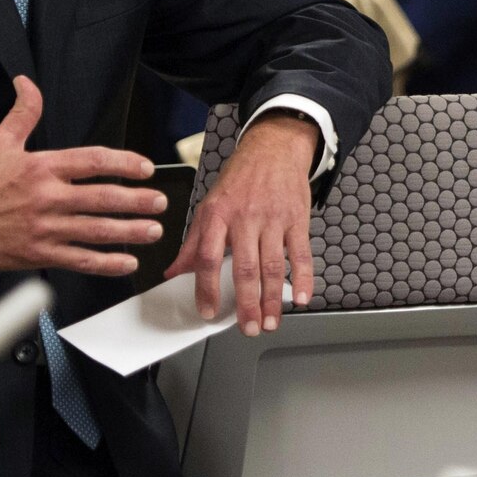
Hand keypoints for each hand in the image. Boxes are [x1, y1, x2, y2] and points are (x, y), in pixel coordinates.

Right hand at [0, 76, 165, 276]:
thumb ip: (22, 113)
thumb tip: (27, 82)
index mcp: (41, 168)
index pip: (92, 161)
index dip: (124, 163)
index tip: (146, 167)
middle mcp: (47, 198)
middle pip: (101, 198)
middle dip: (136, 201)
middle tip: (161, 201)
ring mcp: (45, 228)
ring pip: (96, 231)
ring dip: (129, 231)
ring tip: (154, 230)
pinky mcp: (40, 254)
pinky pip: (79, 259)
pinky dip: (106, 263)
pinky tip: (127, 262)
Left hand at [163, 113, 320, 335]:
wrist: (274, 147)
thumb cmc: (240, 178)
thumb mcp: (209, 205)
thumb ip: (193, 243)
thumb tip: (173, 273)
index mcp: (218, 215)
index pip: (208, 257)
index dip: (207, 287)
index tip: (208, 311)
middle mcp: (245, 217)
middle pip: (245, 267)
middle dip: (246, 303)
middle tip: (247, 328)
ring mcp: (273, 218)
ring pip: (273, 266)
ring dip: (272, 299)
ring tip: (269, 322)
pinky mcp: (297, 218)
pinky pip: (301, 253)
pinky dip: (303, 278)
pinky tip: (301, 298)